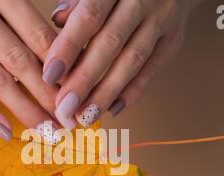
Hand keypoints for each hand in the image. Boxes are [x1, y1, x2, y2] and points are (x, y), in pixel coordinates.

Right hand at [0, 0, 60, 142]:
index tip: (78, 93)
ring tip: (47, 132)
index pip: (38, 37)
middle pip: (21, 61)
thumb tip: (56, 60)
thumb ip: (21, 17)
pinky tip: (6, 133)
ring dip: (25, 110)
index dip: (62, 69)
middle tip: (70, 121)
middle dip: (49, 96)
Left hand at [43, 0, 202, 128]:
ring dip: (107, 92)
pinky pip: (153, 69)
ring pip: (132, 60)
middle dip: (85, 79)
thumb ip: (79, 2)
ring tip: (86, 116)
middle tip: (65, 107)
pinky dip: (133, 92)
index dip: (68, 47)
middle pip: (111, 43)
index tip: (49, 76)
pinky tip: (113, 110)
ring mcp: (163, 20)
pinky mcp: (174, 39)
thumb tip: (58, 21)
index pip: (90, 16)